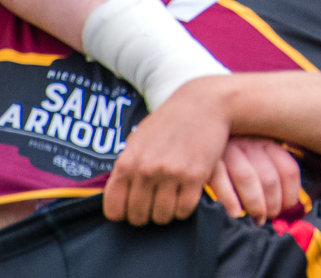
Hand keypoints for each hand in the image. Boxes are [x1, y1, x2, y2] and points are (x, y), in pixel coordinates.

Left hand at [104, 76, 230, 225]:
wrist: (206, 103)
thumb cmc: (170, 121)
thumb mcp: (139, 140)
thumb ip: (127, 167)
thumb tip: (119, 197)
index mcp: (127, 162)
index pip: (114, 210)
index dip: (123, 213)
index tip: (133, 207)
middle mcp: (146, 170)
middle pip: (138, 216)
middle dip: (147, 215)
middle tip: (156, 203)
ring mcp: (171, 174)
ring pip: (162, 216)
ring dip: (167, 213)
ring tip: (172, 200)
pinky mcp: (196, 176)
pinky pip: (185, 209)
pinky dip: (185, 209)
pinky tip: (186, 196)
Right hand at [211, 137, 303, 223]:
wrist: (198, 126)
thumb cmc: (233, 145)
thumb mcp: (255, 149)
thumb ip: (271, 169)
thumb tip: (290, 204)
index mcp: (268, 141)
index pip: (288, 170)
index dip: (290, 194)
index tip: (287, 208)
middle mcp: (250, 143)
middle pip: (269, 177)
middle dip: (273, 203)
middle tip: (270, 217)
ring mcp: (228, 149)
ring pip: (248, 179)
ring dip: (255, 204)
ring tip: (257, 219)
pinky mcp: (208, 158)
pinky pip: (220, 180)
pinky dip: (229, 199)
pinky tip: (234, 213)